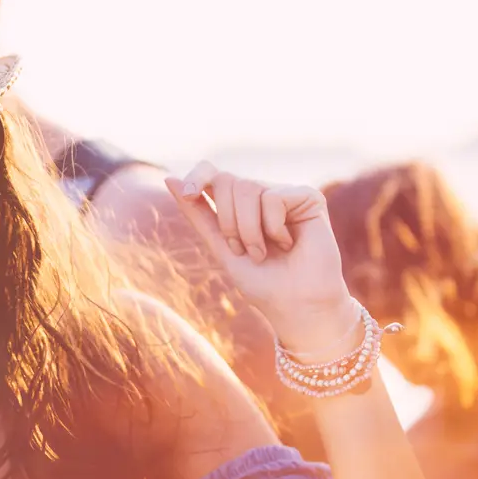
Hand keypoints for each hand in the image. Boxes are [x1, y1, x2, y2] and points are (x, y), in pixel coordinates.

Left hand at [166, 162, 356, 357]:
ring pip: (248, 188)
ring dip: (249, 230)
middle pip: (227, 180)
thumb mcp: (220, 246)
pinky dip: (273, 228)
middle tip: (243, 250)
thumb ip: (198, 213)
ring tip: (264, 252)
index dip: (199, 176)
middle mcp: (262, 193)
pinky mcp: (308, 197)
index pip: (213, 172)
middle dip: (228, 222)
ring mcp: (285, 193)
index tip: (189, 194)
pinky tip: (289, 243)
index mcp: (239, 205)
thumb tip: (169, 178)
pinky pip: (273, 197)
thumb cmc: (262, 282)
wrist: (297, 305)